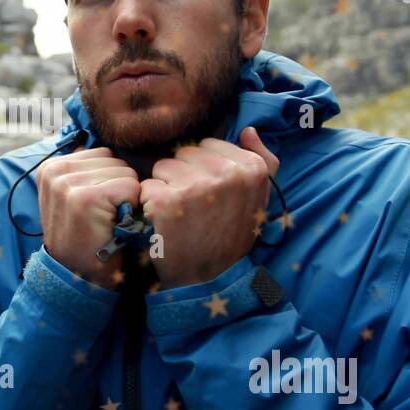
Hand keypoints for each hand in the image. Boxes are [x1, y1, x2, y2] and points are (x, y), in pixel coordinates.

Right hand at [36, 146, 140, 287]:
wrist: (76, 279)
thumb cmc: (84, 240)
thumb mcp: (73, 199)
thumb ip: (86, 172)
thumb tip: (112, 147)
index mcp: (51, 167)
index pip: (104, 155)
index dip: (110, 183)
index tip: (95, 209)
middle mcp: (55, 170)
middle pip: (116, 161)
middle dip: (119, 189)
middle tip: (103, 218)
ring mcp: (67, 183)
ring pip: (126, 173)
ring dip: (126, 199)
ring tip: (107, 222)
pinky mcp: (85, 197)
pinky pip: (130, 187)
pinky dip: (131, 208)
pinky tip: (113, 226)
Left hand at [138, 127, 279, 289]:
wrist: (209, 280)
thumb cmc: (231, 236)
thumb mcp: (259, 200)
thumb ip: (262, 161)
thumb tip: (248, 130)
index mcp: (252, 169)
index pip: (209, 145)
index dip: (204, 169)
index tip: (211, 195)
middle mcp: (226, 174)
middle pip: (184, 153)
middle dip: (183, 175)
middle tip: (193, 207)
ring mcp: (195, 186)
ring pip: (163, 166)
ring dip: (165, 188)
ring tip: (179, 215)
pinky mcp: (166, 200)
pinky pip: (147, 186)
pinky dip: (150, 204)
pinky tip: (164, 223)